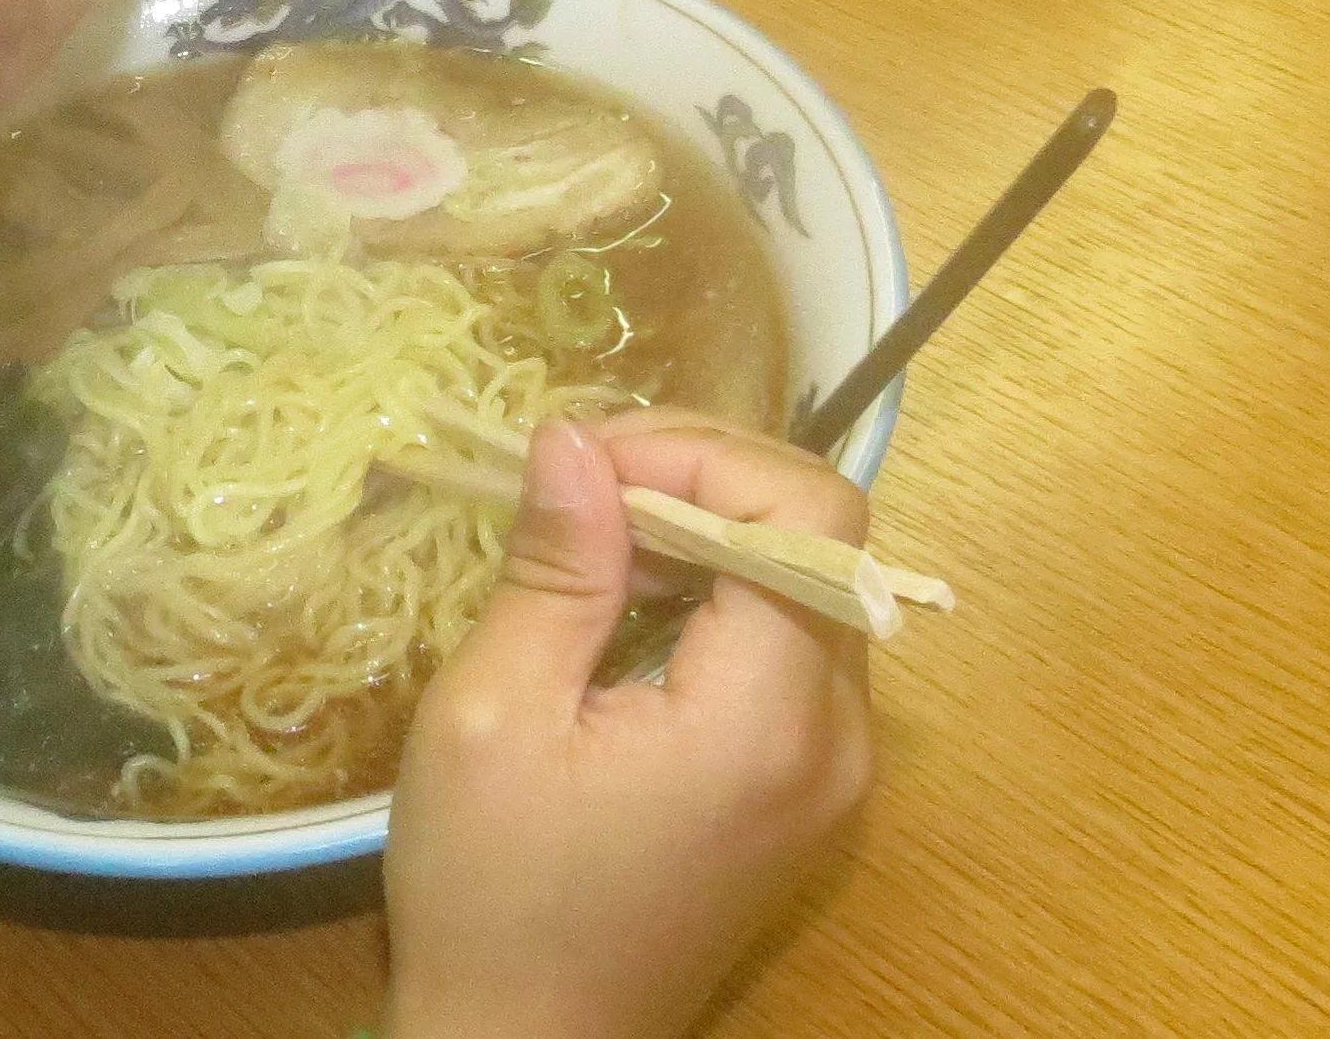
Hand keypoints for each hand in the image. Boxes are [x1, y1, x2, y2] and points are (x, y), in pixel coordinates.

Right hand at [381, 412, 873, 1038]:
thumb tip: (574, 437)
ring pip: (808, 580)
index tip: (586, 460)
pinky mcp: (805, 786)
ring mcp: (833, 768)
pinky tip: (623, 603)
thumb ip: (556, 570)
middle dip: (700, 476)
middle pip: (821, 538)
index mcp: (769, 721)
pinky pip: (788, 641)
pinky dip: (715, 592)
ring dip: (705, 528)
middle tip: (577, 481)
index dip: (703, 453)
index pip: (808, 515)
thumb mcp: (491, 713)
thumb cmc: (492, 892)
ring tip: (588, 531)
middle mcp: (837, 739)